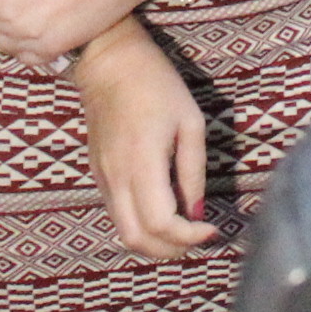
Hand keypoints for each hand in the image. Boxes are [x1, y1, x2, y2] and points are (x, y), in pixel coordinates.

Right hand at [75, 19, 217, 258]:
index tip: (213, 227)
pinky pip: (117, 215)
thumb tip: (198, 212)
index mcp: (142, 162)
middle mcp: (117, 177)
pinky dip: (140, 227)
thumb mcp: (189, 122)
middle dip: (172, 250)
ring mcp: (103, 178)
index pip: (161, 223)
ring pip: (124, 233)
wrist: (106, 61)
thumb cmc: (155, 83)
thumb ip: (193, 171)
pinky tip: (162, 213)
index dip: (190, 236)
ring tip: (183, 230)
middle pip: (138, 239)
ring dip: (155, 243)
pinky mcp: (98, 174)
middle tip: (198, 236)